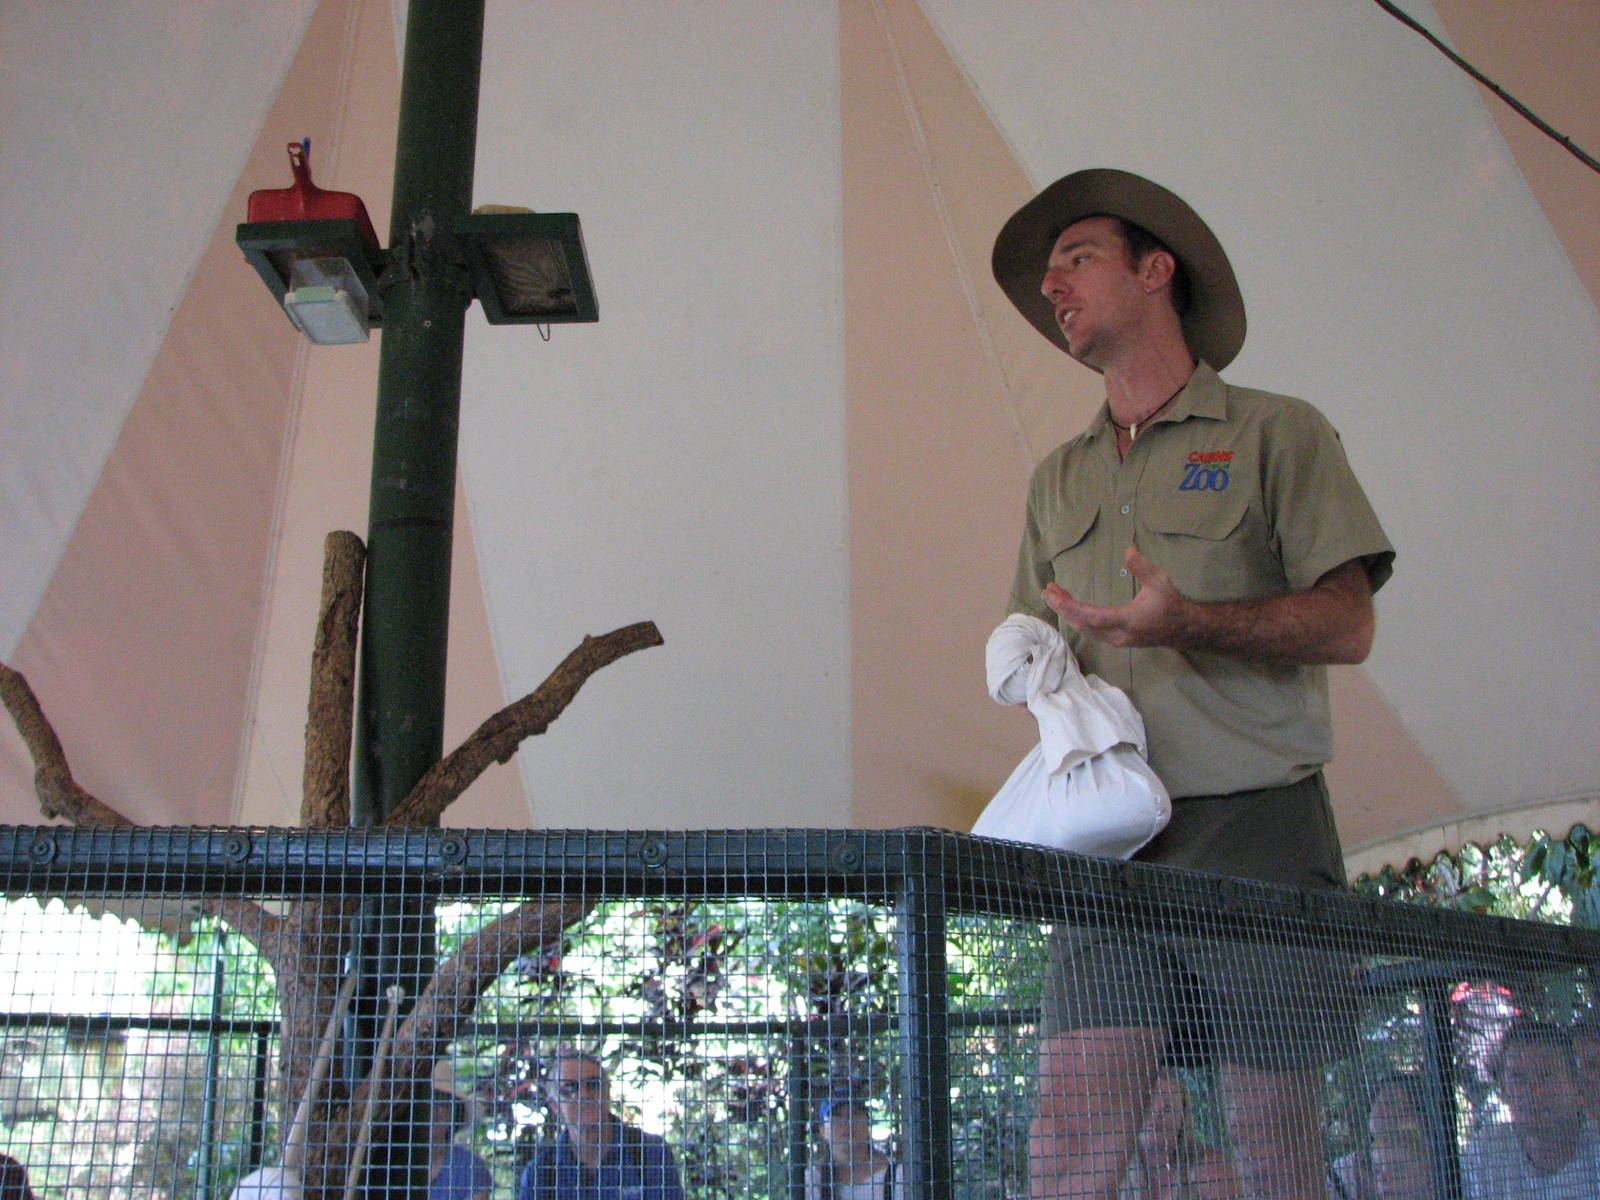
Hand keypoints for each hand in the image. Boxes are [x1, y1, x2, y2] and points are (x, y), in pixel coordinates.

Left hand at [1042, 546, 1191, 648]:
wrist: (1181, 628)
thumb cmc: (1169, 603)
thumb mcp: (1160, 581)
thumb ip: (1142, 567)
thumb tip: (1128, 549)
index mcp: (1129, 621)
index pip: (1094, 617)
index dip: (1072, 608)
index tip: (1055, 596)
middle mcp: (1118, 635)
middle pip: (1083, 624)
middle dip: (1062, 608)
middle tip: (1048, 590)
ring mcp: (1114, 640)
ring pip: (1084, 628)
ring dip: (1067, 611)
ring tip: (1054, 592)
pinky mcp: (1113, 639)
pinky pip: (1089, 629)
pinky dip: (1075, 616)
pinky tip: (1068, 603)